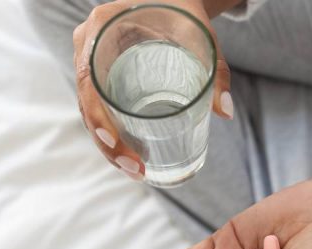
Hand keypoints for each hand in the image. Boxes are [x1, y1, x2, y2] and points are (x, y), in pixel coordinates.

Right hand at [72, 0, 236, 179]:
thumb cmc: (183, 8)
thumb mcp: (200, 34)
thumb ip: (216, 69)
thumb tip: (225, 111)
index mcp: (101, 27)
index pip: (87, 79)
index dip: (97, 115)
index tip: (114, 143)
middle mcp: (88, 45)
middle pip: (87, 102)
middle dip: (107, 143)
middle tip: (135, 170)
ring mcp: (91, 61)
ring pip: (90, 110)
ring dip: (108, 145)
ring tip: (136, 170)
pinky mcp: (101, 74)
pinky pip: (98, 106)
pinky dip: (110, 133)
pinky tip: (128, 156)